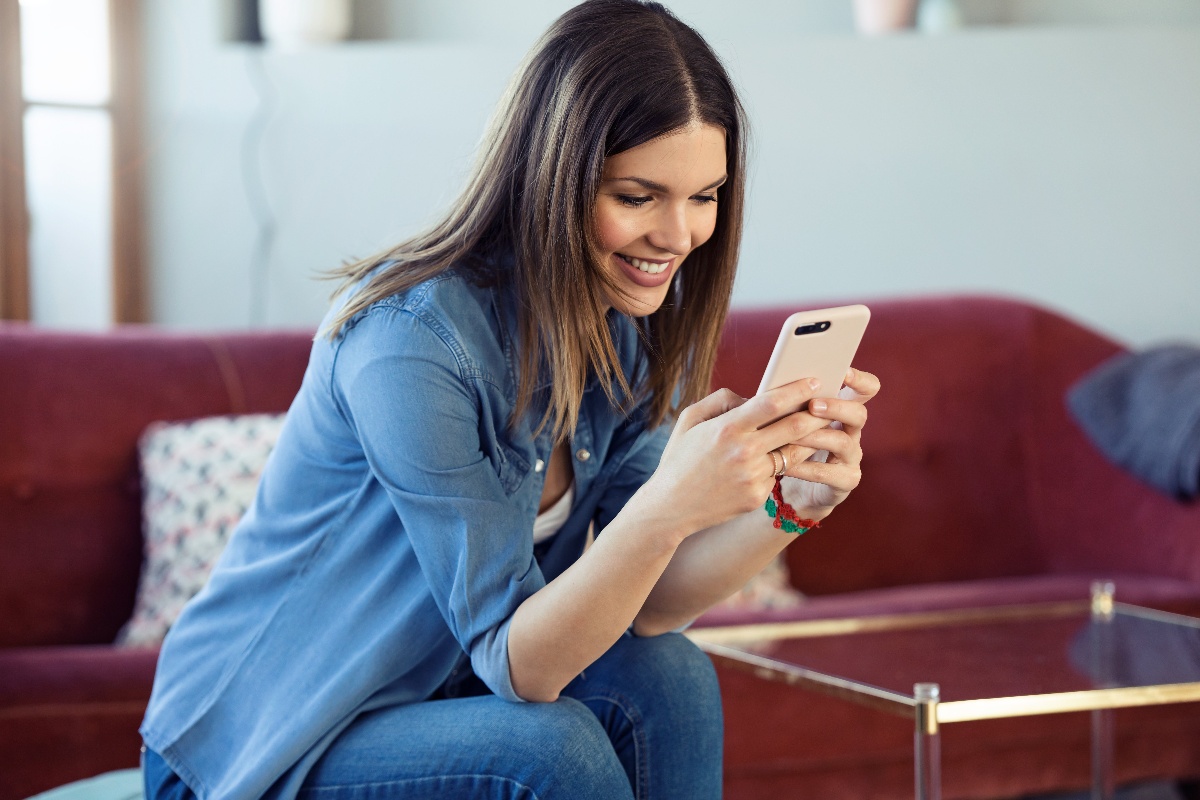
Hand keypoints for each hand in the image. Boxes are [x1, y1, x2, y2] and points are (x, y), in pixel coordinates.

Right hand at [640, 377, 831, 535]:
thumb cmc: (679, 459)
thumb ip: (722, 400)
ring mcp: (752, 477)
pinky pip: (777, 474)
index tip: (816, 381)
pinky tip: (775, 461)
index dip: (798, 390)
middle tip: (828, 404)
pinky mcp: (757, 497)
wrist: (669, 508)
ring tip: (814, 429)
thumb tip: (752, 397)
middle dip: (816, 413)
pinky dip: (779, 465)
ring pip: (793, 453)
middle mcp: (743, 452)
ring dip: (807, 440)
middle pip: (795, 427)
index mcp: (726, 428)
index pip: (772, 403)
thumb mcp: (690, 420)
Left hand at [775, 367, 880, 518]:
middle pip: (859, 414)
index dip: (860, 380)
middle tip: (813, 405)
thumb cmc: (787, 445)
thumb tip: (765, 388)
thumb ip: (786, 404)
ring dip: (817, 436)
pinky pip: (829, 474)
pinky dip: (807, 468)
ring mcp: (851, 457)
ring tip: (792, 436)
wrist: (792, 491)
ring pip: (843, 442)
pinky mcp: (845, 481)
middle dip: (837, 407)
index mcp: (842, 410)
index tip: (843, 372)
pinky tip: (787, 465)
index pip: (866, 390)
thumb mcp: (787, 421)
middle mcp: (852, 431)